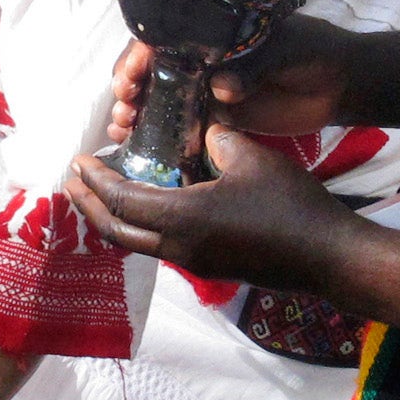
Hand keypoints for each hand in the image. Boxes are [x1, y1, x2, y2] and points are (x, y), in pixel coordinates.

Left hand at [65, 126, 356, 292]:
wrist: (327, 256)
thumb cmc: (291, 205)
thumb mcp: (252, 158)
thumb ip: (218, 140)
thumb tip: (203, 134)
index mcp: (183, 218)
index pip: (122, 201)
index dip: (96, 181)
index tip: (79, 162)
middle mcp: (180, 247)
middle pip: (117, 233)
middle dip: (89, 207)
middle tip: (72, 184)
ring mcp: (195, 262)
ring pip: (138, 244)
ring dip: (115, 219)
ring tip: (102, 194)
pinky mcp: (212, 265)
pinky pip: (162, 246)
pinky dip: (143, 226)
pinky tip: (150, 205)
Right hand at [101, 15, 369, 149]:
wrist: (340, 85)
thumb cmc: (313, 51)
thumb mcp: (286, 47)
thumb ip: (254, 65)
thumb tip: (221, 87)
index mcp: (213, 31)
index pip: (164, 37)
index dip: (139, 56)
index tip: (131, 78)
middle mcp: (202, 58)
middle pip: (151, 69)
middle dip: (130, 87)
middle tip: (126, 107)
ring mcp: (207, 89)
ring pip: (158, 99)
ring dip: (135, 112)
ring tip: (123, 128)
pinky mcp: (217, 117)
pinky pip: (180, 126)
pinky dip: (157, 135)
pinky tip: (137, 145)